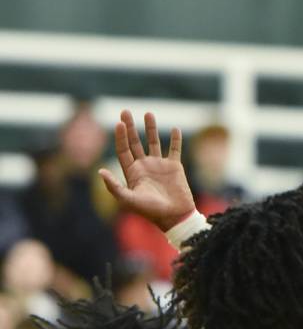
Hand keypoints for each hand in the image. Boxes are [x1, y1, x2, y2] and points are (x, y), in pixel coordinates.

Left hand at [99, 110, 195, 231]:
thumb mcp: (129, 200)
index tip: (119, 124)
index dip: (120, 137)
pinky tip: (175, 129)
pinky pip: (175, 149)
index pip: (123, 150)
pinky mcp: (175, 167)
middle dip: (130, 127)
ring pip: (154, 142)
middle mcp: (145, 166)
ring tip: (148, 113)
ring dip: (151, 128)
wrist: (175, 217)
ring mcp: (160, 165)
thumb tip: (99, 171)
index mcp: (132, 172)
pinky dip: (176, 139)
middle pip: (135, 142)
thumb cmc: (151, 211)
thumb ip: (114, 187)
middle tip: (125, 111)